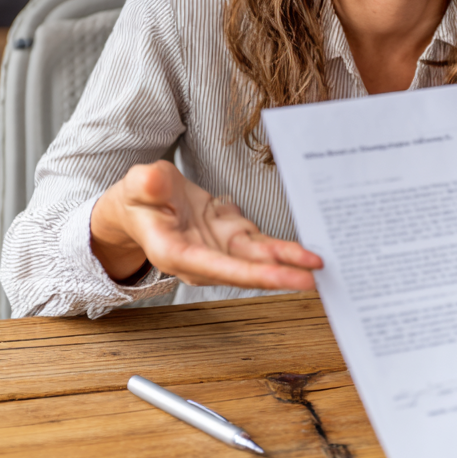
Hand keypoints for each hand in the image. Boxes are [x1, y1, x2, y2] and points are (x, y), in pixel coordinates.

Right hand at [90, 160, 322, 288]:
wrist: (145, 205)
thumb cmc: (141, 196)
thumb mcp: (138, 183)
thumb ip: (146, 184)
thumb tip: (151, 180)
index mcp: (174, 251)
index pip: (215, 265)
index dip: (248, 272)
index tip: (278, 275)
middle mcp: (201, 257)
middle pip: (244, 269)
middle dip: (279, 274)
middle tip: (312, 278)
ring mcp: (219, 250)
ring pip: (258, 259)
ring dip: (288, 263)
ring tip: (318, 265)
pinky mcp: (232, 239)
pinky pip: (262, 246)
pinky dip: (285, 250)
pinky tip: (308, 254)